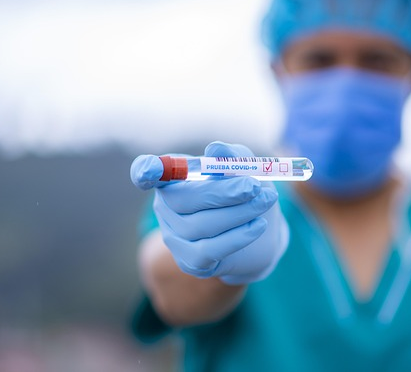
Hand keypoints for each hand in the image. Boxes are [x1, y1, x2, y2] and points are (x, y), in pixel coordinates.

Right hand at [130, 141, 288, 284]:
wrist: (260, 236)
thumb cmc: (245, 194)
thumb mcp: (243, 170)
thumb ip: (231, 157)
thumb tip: (216, 149)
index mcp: (173, 178)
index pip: (146, 172)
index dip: (145, 171)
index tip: (150, 170)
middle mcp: (166, 207)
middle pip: (181, 200)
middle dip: (220, 192)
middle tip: (253, 186)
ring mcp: (175, 236)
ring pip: (198, 226)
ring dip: (237, 212)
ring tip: (265, 200)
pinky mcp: (191, 261)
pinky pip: (209, 250)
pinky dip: (237, 237)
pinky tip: (258, 225)